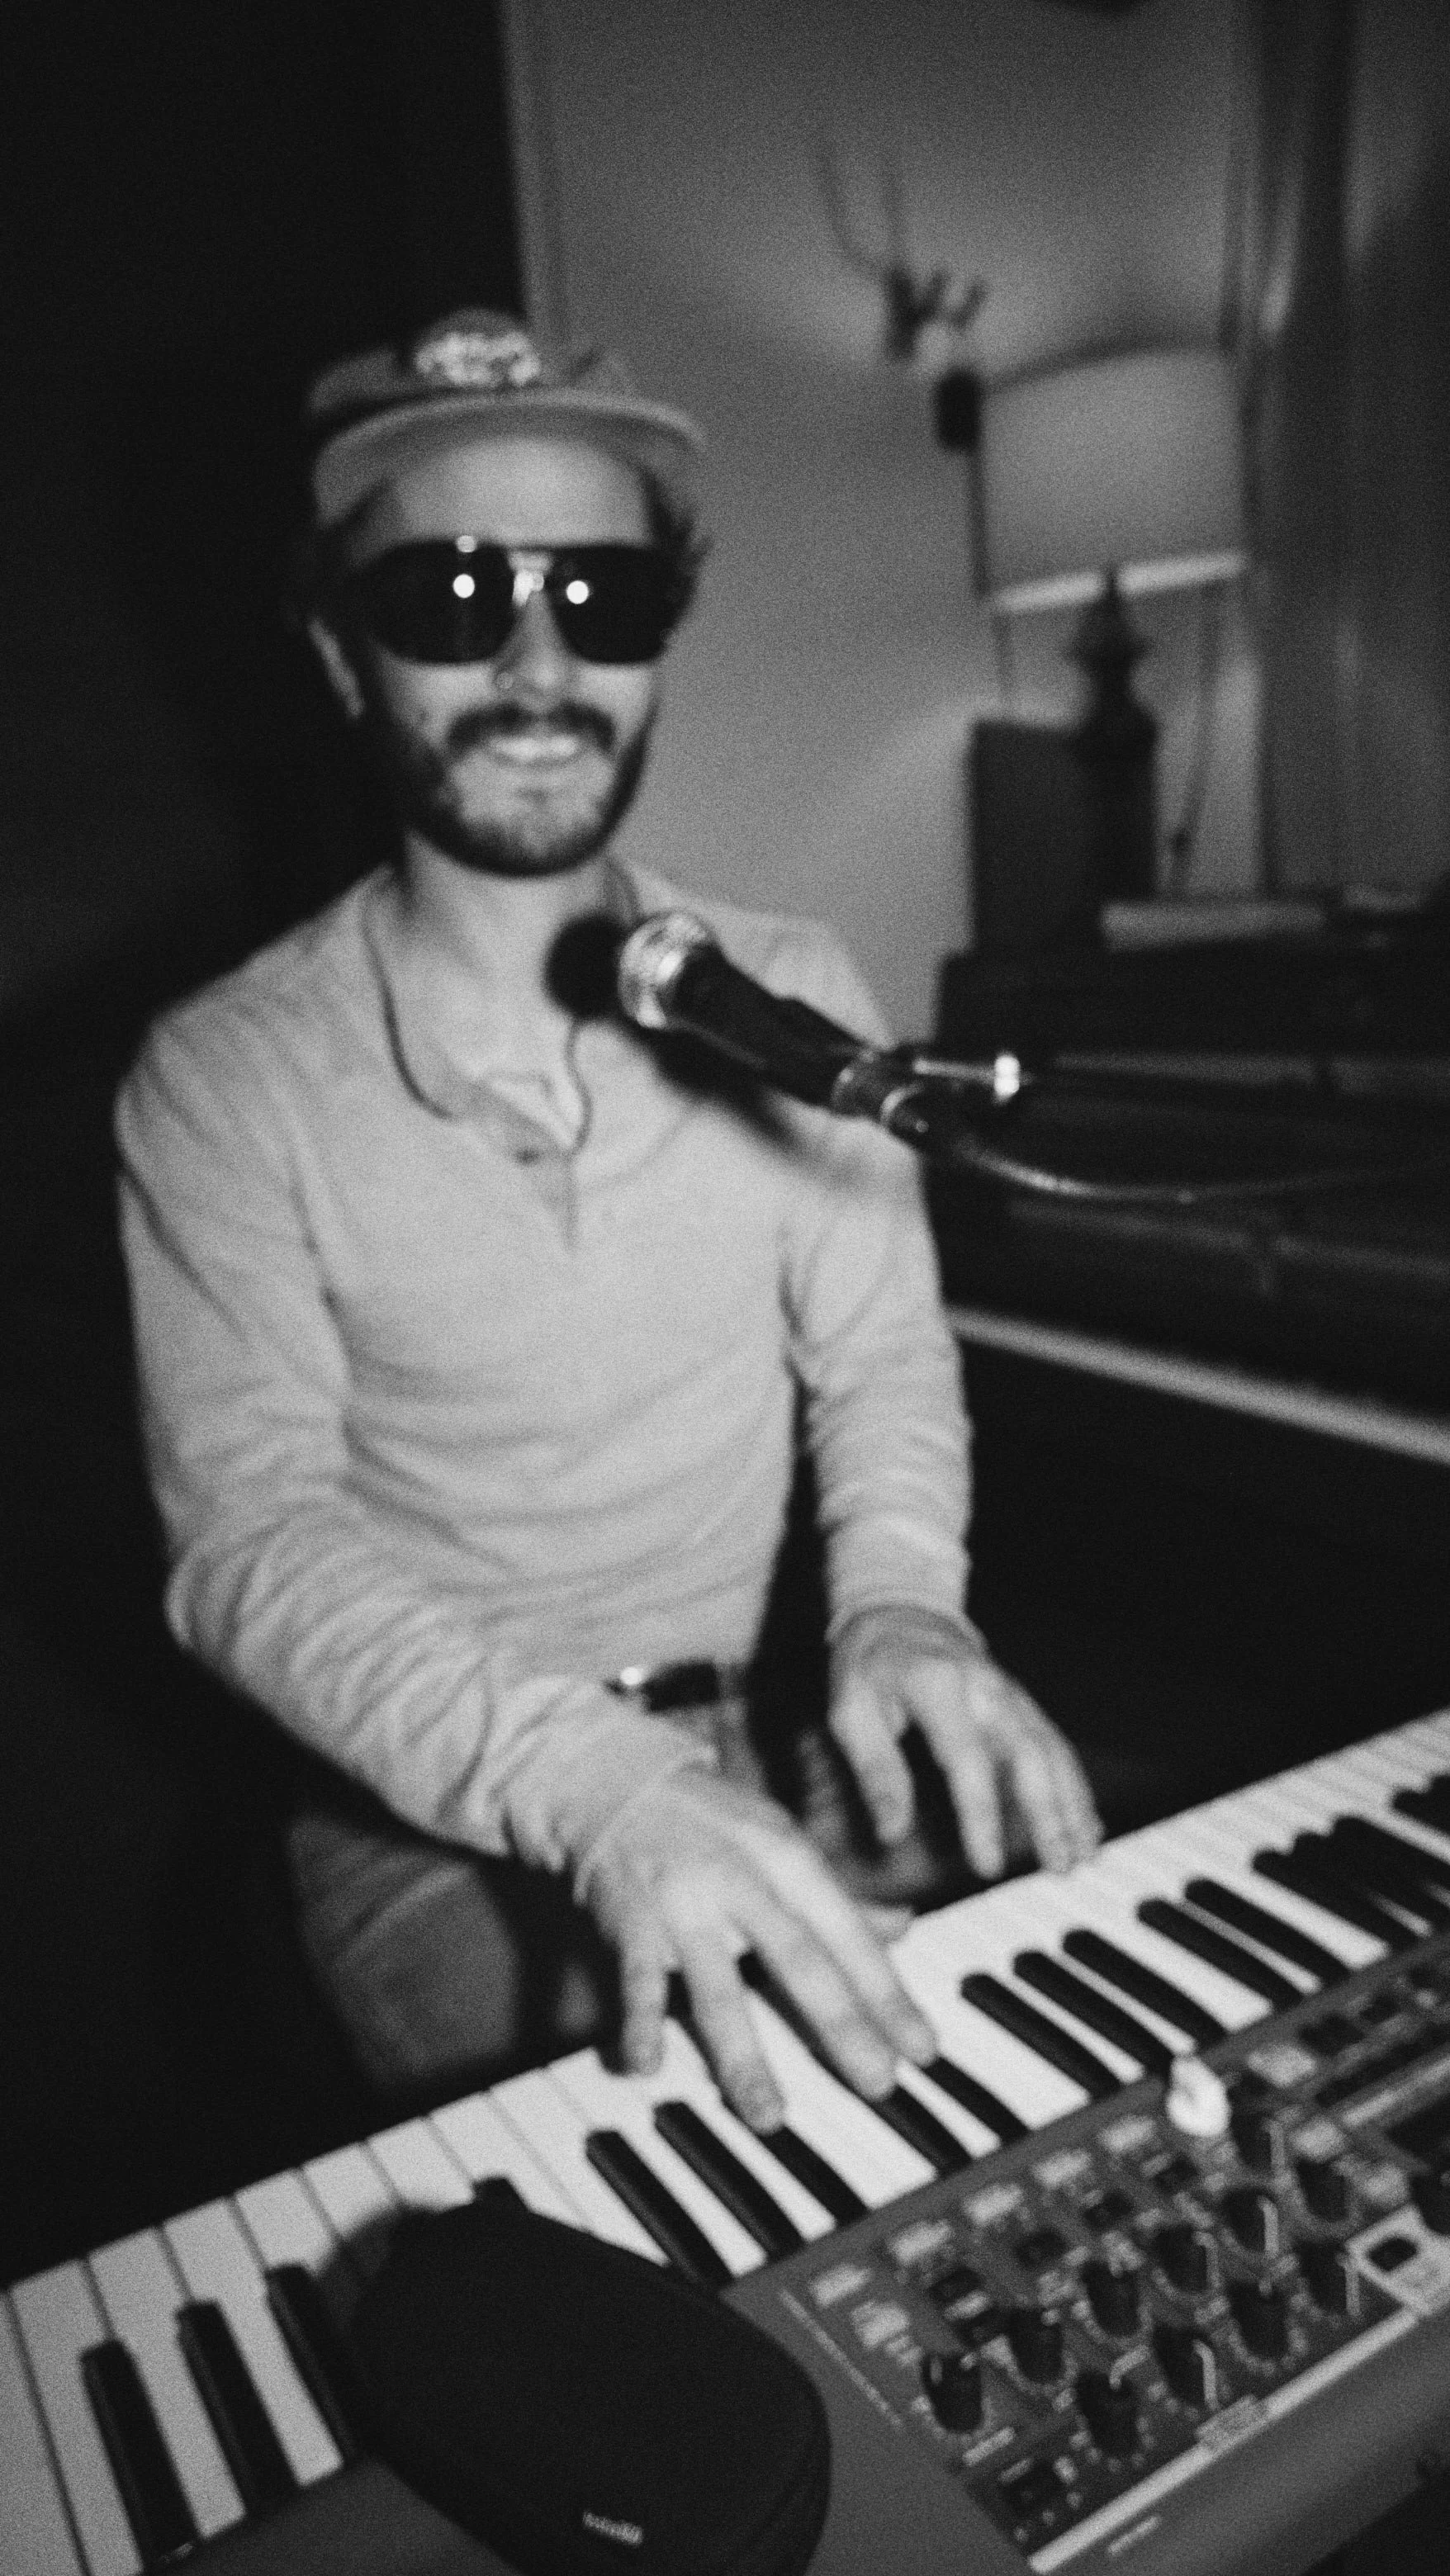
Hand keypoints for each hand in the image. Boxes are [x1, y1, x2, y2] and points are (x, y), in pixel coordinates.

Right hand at [576, 1766, 936, 2128]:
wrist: (610, 1776)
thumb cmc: (709, 1820)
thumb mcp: (779, 1842)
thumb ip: (838, 1895)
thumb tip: (904, 1926)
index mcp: (787, 1858)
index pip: (849, 1935)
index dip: (888, 1993)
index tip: (923, 2047)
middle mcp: (741, 1878)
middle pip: (800, 1960)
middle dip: (841, 2024)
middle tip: (879, 2082)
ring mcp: (683, 1901)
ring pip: (718, 1986)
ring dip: (743, 2054)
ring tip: (769, 2115)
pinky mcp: (629, 1919)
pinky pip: (636, 1978)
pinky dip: (640, 2021)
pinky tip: (646, 2065)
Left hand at [829, 1609, 1101, 1880]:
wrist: (900, 1614)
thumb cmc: (869, 1669)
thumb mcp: (850, 1712)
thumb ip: (877, 1772)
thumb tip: (892, 1835)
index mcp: (937, 1686)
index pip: (966, 1759)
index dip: (980, 1816)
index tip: (987, 1868)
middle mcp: (985, 1688)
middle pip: (1028, 1754)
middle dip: (1049, 1814)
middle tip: (1059, 1868)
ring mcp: (1010, 1693)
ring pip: (1052, 1750)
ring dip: (1072, 1805)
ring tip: (1085, 1856)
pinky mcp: (1022, 1703)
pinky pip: (1056, 1745)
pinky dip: (1075, 1786)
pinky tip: (1087, 1825)